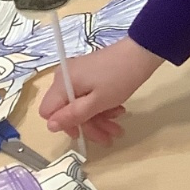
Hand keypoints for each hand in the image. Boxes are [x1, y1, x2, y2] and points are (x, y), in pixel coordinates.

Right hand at [37, 38, 161, 144]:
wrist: (141, 52)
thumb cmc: (119, 78)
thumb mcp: (98, 102)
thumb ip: (73, 115)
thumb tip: (50, 126)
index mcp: (62, 83)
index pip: (48, 111)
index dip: (65, 125)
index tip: (83, 134)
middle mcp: (64, 77)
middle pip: (67, 109)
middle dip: (89, 125)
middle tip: (110, 137)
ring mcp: (77, 74)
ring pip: (80, 104)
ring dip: (99, 118)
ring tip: (118, 127)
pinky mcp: (89, 73)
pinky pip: (88, 95)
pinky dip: (101, 106)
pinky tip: (118, 111)